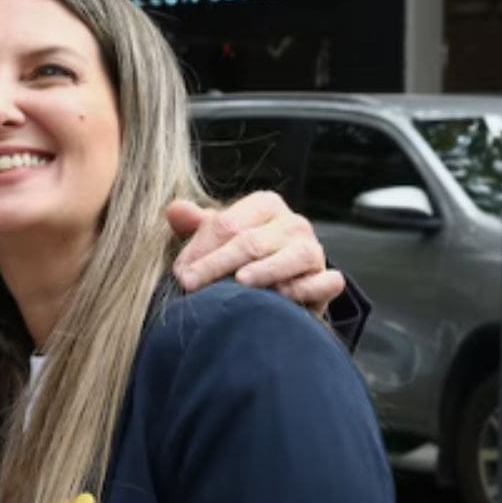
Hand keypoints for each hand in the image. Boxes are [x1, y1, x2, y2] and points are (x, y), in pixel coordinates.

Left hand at [168, 192, 342, 317]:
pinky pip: (323, 282)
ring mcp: (313, 251)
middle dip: (217, 264)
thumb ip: (197, 225)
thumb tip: (174, 210)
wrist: (281, 283)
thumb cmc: (242, 256)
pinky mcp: (327, 279)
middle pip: (251, 242)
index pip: (227, 224)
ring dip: (265, 270)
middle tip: (191, 284)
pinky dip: (306, 288)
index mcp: (265, 205)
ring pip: (291, 257)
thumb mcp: (218, 237)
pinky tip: (283, 296)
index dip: (200, 249)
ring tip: (240, 283)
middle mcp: (293, 224)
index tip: (180, 272)